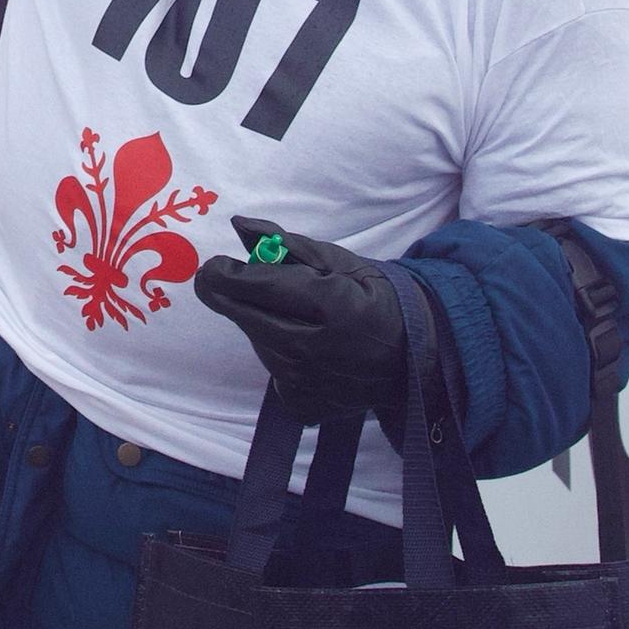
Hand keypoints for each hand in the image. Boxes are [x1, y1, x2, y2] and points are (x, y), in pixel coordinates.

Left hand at [192, 219, 410, 422]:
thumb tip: (239, 224)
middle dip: (232, 294)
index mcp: (330, 305)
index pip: (257, 287)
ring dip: (259, 322)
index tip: (217, 265)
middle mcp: (314, 349)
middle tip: (237, 281)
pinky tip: (303, 345)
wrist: (411, 359)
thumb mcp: (340, 261)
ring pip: (256, 341)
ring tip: (290, 314)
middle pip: (243, 315)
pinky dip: (277, 352)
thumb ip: (287, 243)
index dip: (225, 274)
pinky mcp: (301, 404)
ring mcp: (306, 383)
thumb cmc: (374, 299)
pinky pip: (271, 369)